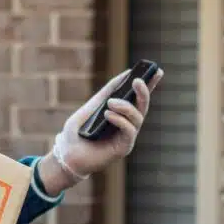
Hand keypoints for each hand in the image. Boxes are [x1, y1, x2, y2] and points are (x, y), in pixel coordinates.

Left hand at [38, 68, 163, 195]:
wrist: (66, 153)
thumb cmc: (78, 131)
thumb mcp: (92, 106)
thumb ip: (108, 91)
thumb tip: (126, 73)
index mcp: (121, 114)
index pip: (138, 98)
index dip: (150, 85)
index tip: (157, 70)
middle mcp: (127, 125)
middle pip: (142, 107)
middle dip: (143, 92)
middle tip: (137, 80)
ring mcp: (126, 137)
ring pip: (137, 118)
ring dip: (126, 107)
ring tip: (111, 103)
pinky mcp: (123, 148)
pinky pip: (129, 131)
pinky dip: (120, 120)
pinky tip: (108, 114)